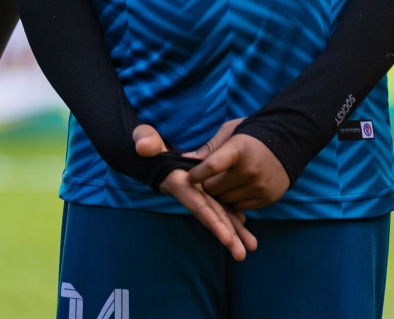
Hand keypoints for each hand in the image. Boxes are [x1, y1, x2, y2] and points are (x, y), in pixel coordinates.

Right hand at [134, 124, 257, 259]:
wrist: (146, 149)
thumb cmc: (144, 142)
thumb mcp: (143, 138)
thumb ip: (144, 140)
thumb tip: (144, 148)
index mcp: (177, 182)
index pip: (196, 204)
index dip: (211, 221)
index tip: (226, 238)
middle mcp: (188, 191)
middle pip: (210, 216)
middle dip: (226, 236)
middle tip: (241, 256)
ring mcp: (195, 190)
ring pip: (217, 212)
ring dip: (233, 231)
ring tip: (251, 247)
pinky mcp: (200, 186)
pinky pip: (216, 202)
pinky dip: (229, 214)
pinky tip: (243, 224)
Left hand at [188, 124, 291, 211]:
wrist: (288, 143)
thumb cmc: (252, 136)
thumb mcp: (230, 132)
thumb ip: (209, 147)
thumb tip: (186, 159)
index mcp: (238, 150)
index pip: (212, 166)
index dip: (197, 174)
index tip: (190, 177)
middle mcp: (249, 170)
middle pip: (214, 188)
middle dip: (207, 185)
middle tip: (210, 179)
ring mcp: (259, 186)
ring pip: (225, 201)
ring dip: (220, 195)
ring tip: (224, 183)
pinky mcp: (267, 198)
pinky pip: (240, 207)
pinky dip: (234, 201)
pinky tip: (237, 189)